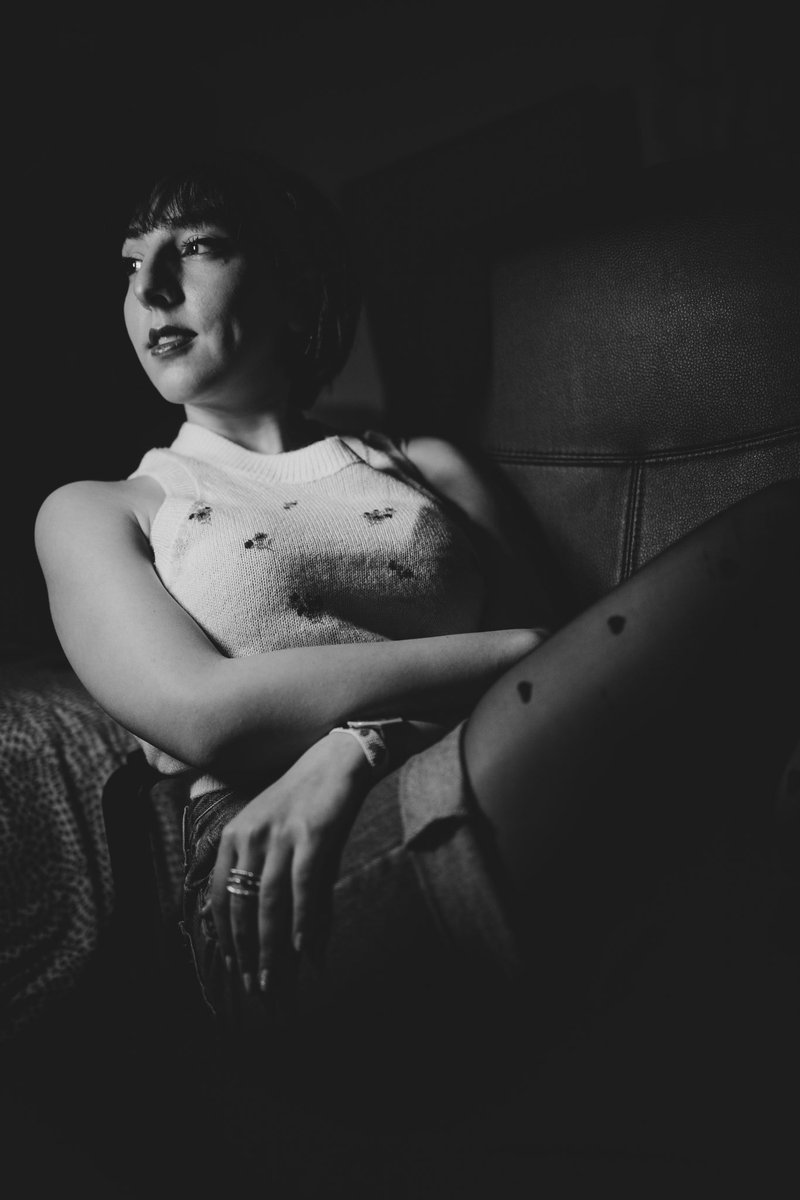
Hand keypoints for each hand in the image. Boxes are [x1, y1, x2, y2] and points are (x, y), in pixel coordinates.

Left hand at [209, 730, 374, 996]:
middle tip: (254, 986)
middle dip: (246, 951)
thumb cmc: (303, 796)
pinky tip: (302, 947)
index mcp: (235, 835)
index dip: (226, 934)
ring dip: (270, 946)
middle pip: (243, 904)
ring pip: (269, 902)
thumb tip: (268, 920)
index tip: (233, 965)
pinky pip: (304, 887)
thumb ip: (260, 867)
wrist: (337, 758)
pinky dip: (302, 919)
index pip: (220, 895)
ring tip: (274, 978)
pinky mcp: (313, 834)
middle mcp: (251, 836)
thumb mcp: (268, 826)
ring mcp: (282, 835)